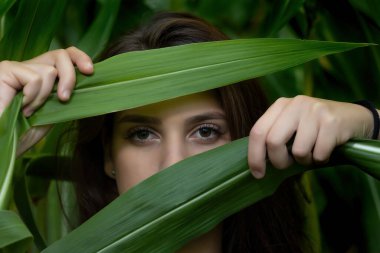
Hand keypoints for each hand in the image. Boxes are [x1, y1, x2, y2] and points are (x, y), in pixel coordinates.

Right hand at [0, 47, 92, 155]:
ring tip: (28, 111)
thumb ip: (64, 97)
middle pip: (61, 55)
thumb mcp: (52, 114)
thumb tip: (86, 85)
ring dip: (44, 97)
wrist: (4, 142)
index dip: (80, 58)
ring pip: (49, 71)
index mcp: (42, 76)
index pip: (64, 55)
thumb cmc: (24, 132)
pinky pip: (34, 78)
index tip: (90, 71)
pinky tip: (20, 108)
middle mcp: (29, 67)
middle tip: (64, 99)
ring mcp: (17, 67)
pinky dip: (32, 97)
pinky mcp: (6, 70)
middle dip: (70, 77)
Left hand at [248, 95, 373, 178]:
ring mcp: (314, 111)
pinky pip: (318, 154)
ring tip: (312, 153)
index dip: (254, 156)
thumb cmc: (315, 128)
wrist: (354, 117)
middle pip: (273, 141)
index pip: (258, 132)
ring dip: (304, 161)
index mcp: (280, 105)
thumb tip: (257, 165)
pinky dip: (321, 159)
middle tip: (287, 165)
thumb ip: (275, 137)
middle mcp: (295, 104)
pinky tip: (325, 150)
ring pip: (298, 151)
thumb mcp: (292, 125)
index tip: (257, 173)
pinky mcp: (332, 121)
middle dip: (278, 161)